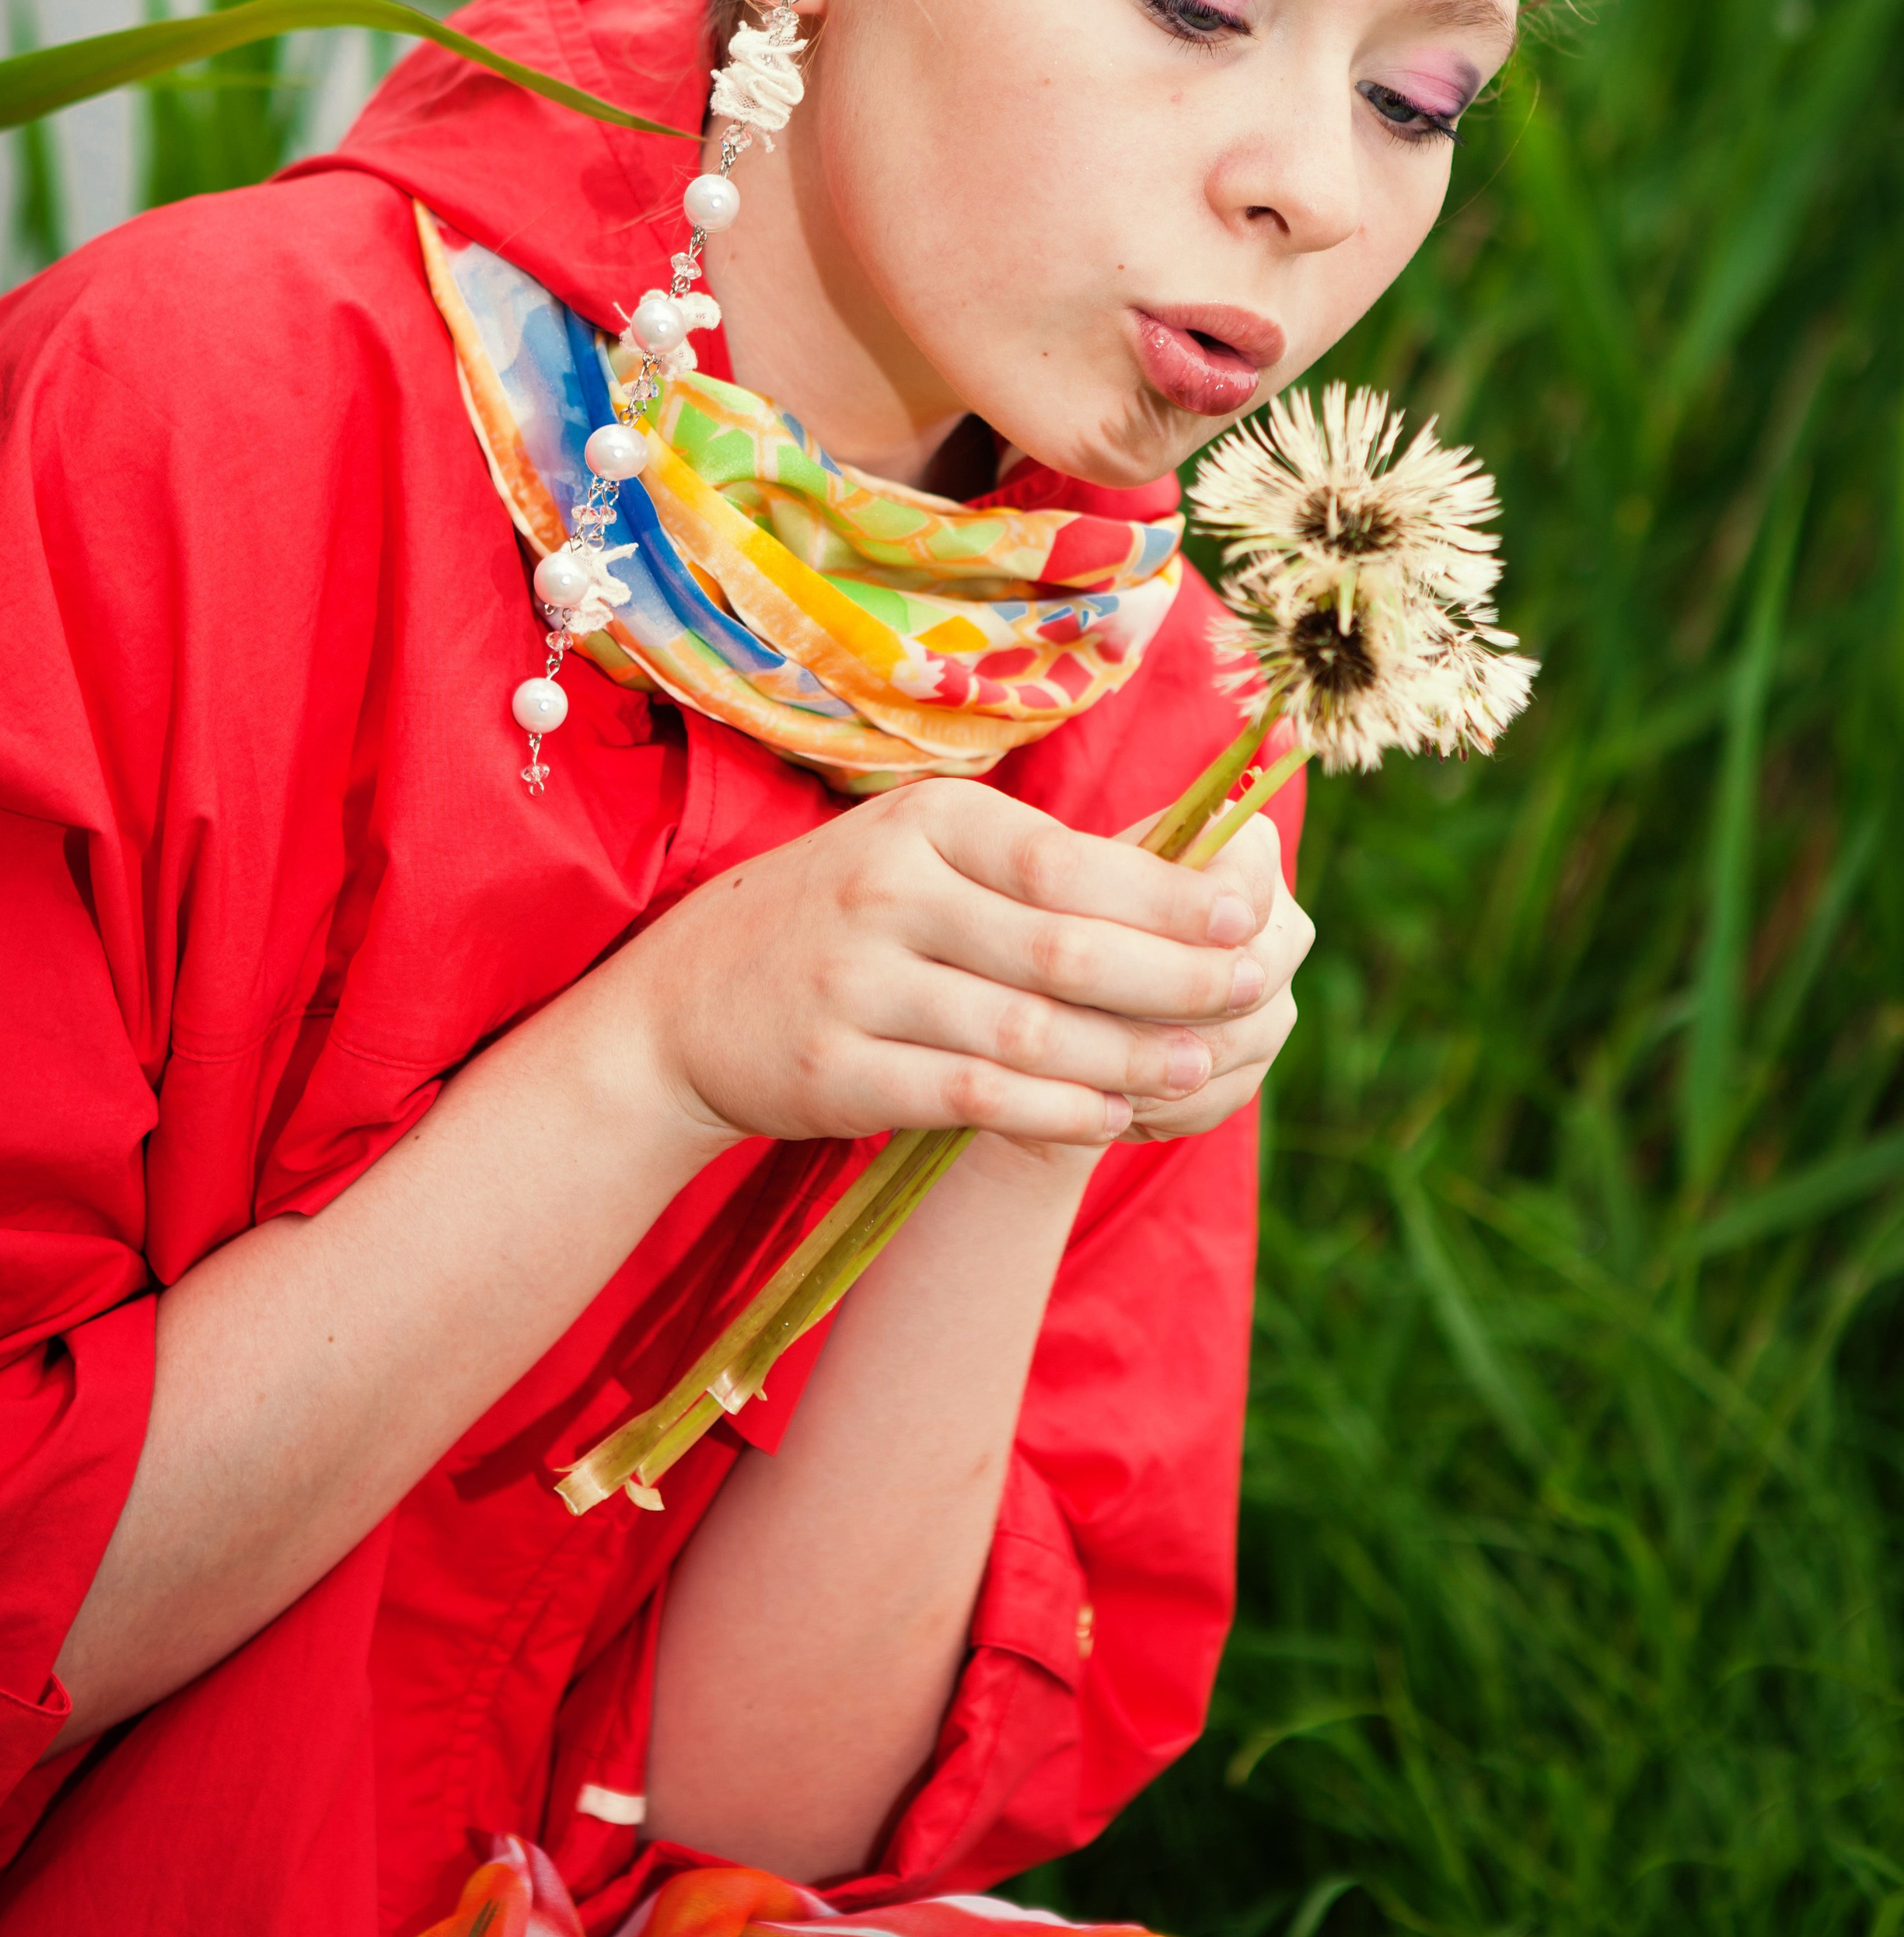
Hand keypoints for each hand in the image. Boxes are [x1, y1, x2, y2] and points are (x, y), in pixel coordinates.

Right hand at [585, 783, 1294, 1153]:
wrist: (689, 998)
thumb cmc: (846, 917)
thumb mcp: (924, 855)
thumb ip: (1037, 866)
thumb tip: (1193, 876)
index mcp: (930, 822)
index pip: (1072, 862)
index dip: (1169, 896)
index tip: (1245, 916)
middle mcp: (891, 891)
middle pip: (1064, 947)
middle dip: (1173, 979)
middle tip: (1247, 996)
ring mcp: (857, 983)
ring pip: (1027, 1030)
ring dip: (1127, 1056)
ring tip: (1196, 1066)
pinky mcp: (836, 1070)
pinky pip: (970, 1096)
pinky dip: (1051, 1110)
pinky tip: (1107, 1114)